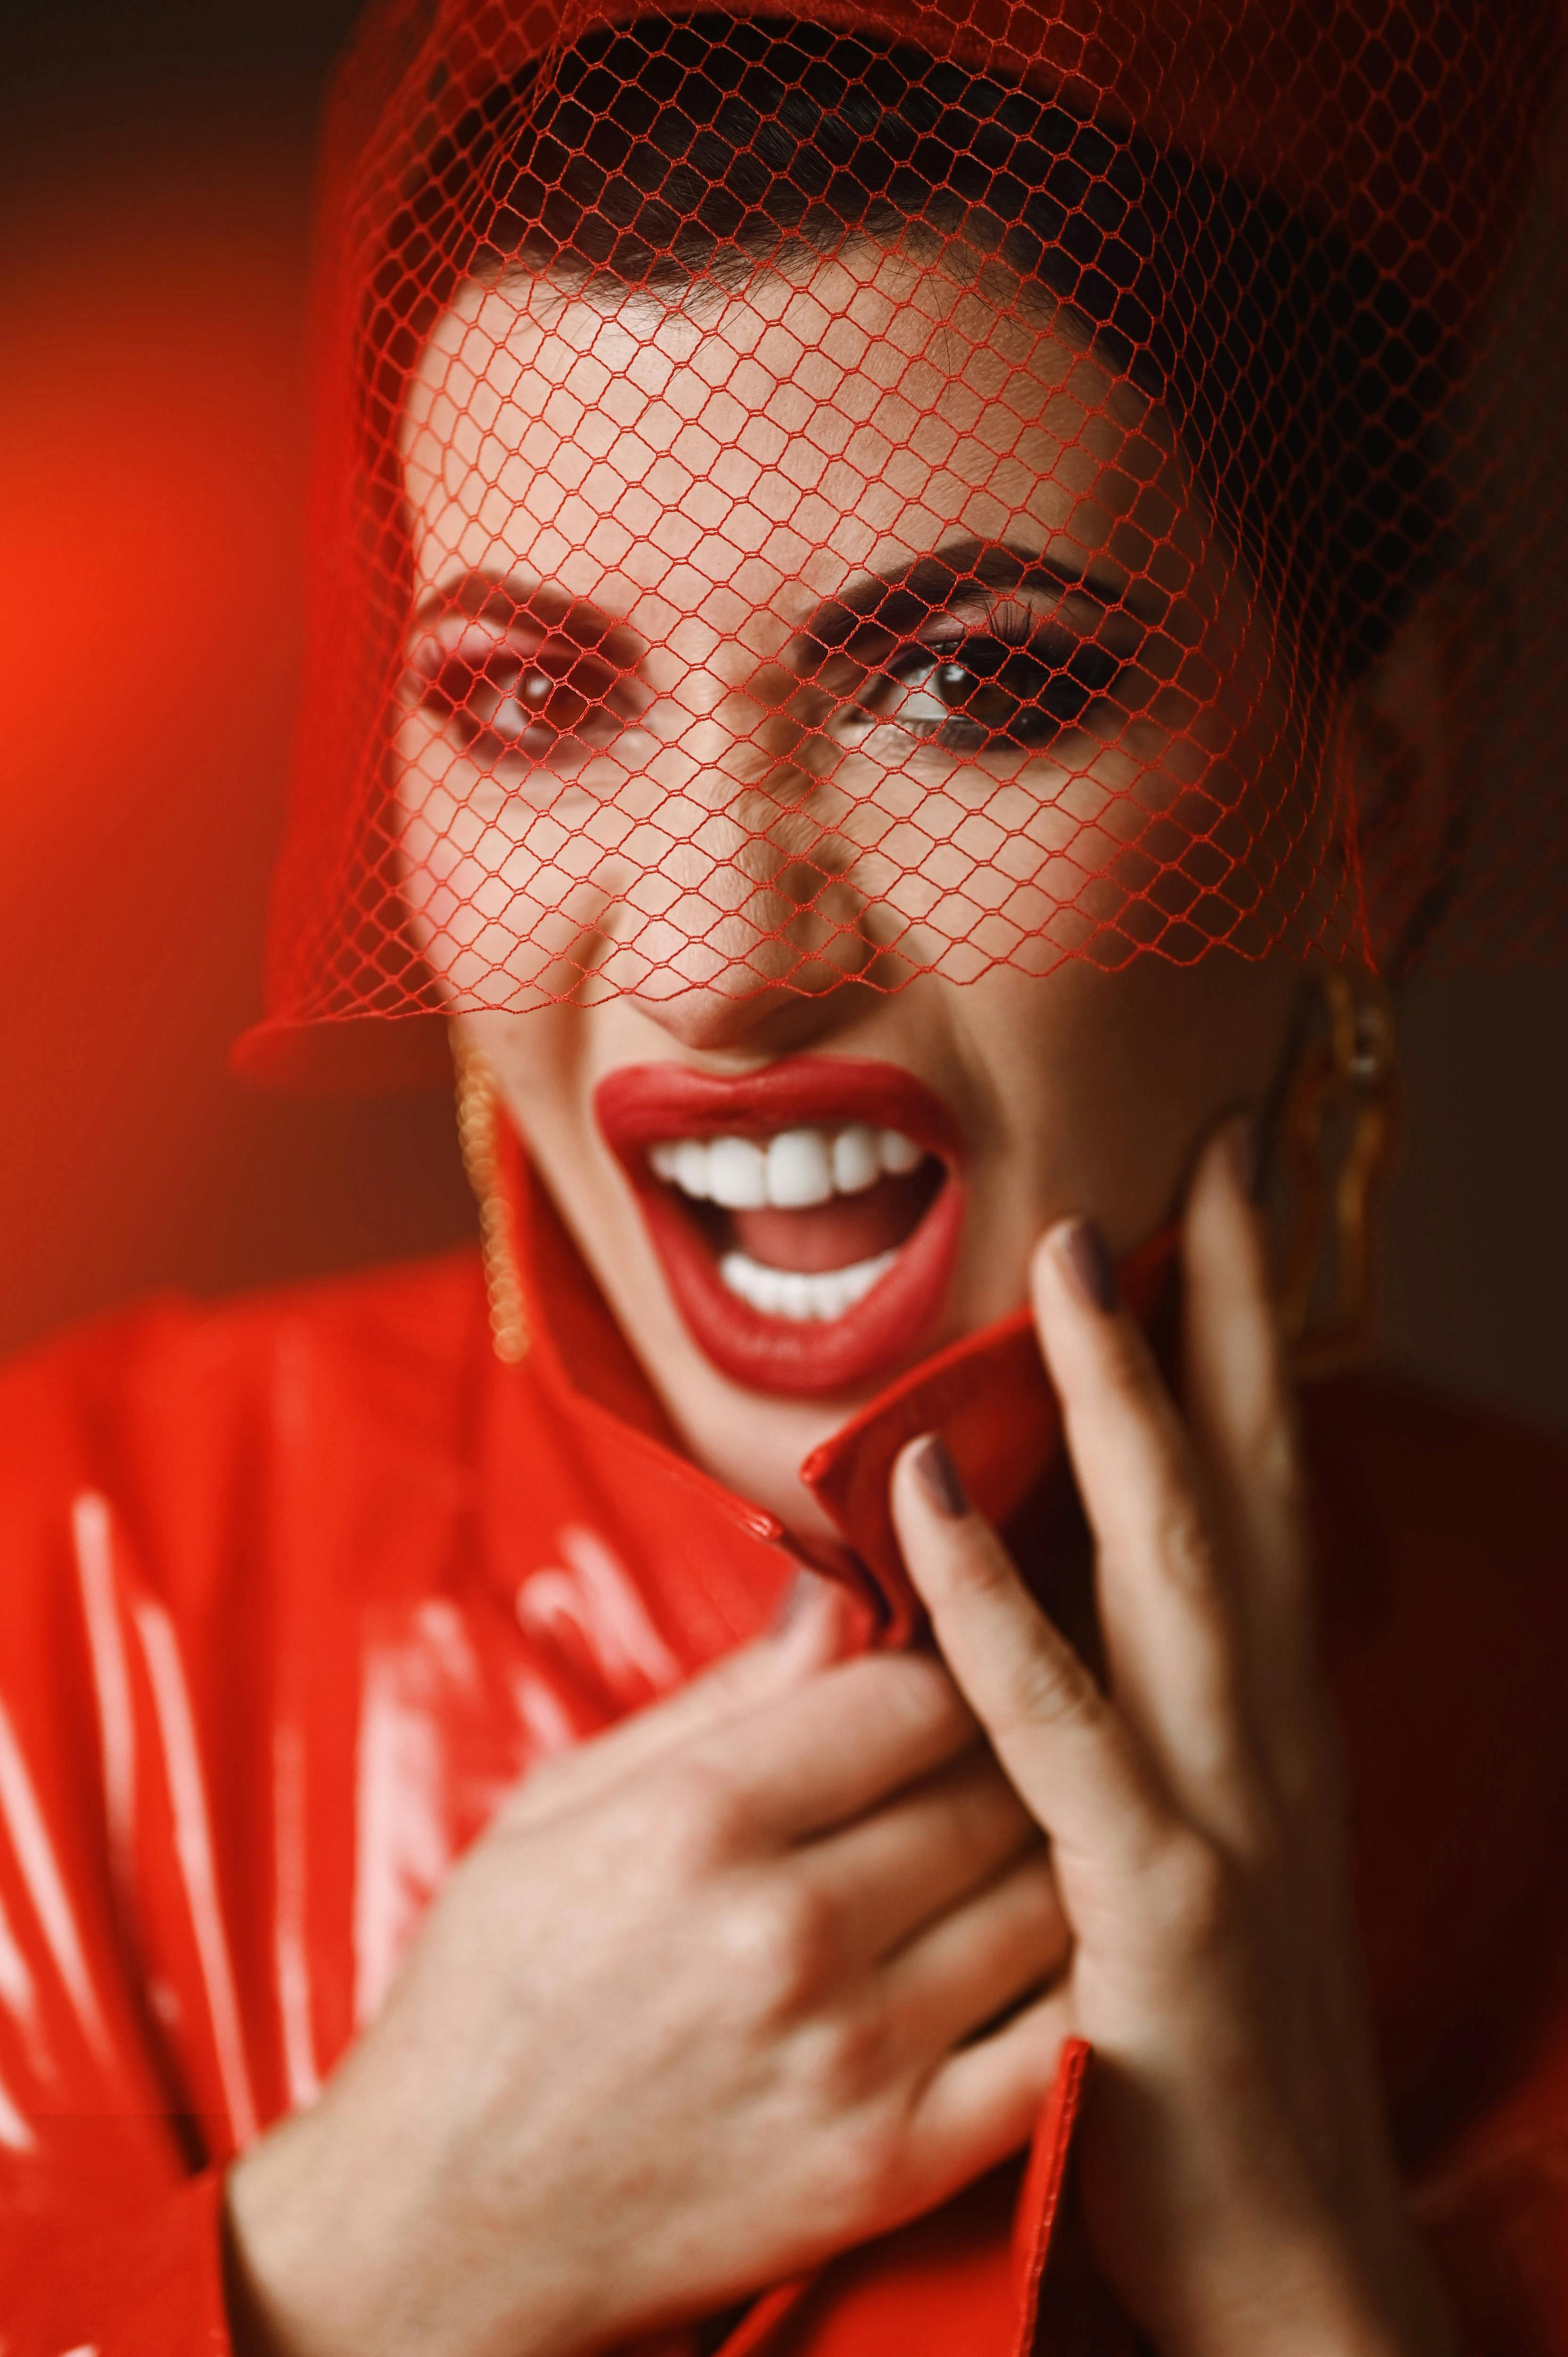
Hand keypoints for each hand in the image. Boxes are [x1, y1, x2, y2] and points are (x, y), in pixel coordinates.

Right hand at [226, 1580, 1068, 2356]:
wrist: (442, 2230)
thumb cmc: (489, 1997)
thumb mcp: (559, 1806)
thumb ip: (721, 1698)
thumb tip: (836, 1593)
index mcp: (699, 1820)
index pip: (918, 1692)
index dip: (951, 1663)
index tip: (946, 1670)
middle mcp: (786, 1933)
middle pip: (993, 1786)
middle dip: (1010, 1749)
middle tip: (998, 1747)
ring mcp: (849, 2058)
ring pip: (1044, 1901)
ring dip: (1050, 1858)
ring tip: (1016, 1842)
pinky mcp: (889, 2169)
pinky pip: (1053, 2043)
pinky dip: (1068, 1983)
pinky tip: (1035, 1955)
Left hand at [890, 1120, 1454, 2356]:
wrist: (1276, 2243)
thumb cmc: (1198, 2023)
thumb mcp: (1179, 1829)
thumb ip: (1128, 1698)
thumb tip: (1056, 1563)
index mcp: (1264, 1704)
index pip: (1257, 1477)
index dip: (1245, 1330)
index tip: (1220, 1194)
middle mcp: (1265, 1725)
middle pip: (1246, 1474)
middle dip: (1222, 1307)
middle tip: (1195, 1150)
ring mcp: (1220, 1805)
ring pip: (1174, 1560)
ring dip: (1121, 1400)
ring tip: (1067, 1255)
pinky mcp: (1149, 1900)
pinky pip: (1059, 1725)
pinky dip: (996, 1602)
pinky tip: (928, 1502)